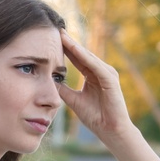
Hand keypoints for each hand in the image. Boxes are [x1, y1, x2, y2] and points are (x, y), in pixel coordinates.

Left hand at [57, 30, 137, 148]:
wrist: (110, 130)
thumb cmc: (95, 117)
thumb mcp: (73, 100)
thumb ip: (63, 89)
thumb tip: (49, 81)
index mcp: (92, 75)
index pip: (76, 58)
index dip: (64, 49)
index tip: (51, 39)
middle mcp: (101, 71)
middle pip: (82, 54)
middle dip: (69, 42)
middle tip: (55, 29)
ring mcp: (107, 73)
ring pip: (88, 57)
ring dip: (75, 46)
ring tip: (62, 36)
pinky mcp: (110, 79)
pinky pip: (95, 66)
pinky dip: (85, 57)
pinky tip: (74, 49)